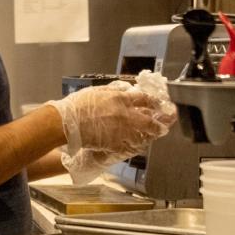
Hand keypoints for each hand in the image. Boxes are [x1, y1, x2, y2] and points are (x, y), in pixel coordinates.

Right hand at [48, 86, 174, 154]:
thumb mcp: (96, 91)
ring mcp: (122, 131)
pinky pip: (131, 145)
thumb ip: (113, 90)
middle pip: (150, 120)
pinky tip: (140, 142)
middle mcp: (125, 115)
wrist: (68, 122)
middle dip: (161, 121)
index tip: (160, 104)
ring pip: (144, 134)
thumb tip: (124, 90)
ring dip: (152, 134)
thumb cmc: (78, 105)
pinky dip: (137, 143)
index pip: (145, 99)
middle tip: (167, 122)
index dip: (155, 102)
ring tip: (157, 133)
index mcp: (121, 99)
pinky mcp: (115, 143)